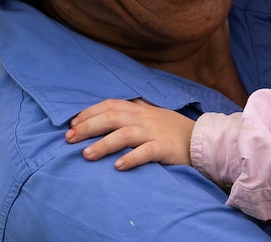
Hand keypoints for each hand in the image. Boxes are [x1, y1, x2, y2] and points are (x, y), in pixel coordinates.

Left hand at [65, 98, 194, 170]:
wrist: (200, 140)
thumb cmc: (172, 128)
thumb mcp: (152, 114)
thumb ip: (133, 109)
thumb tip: (108, 108)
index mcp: (140, 109)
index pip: (111, 105)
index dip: (90, 112)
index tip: (72, 123)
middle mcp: (145, 118)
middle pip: (112, 117)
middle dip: (88, 126)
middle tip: (69, 138)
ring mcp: (154, 132)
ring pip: (125, 133)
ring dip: (103, 143)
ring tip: (86, 155)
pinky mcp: (164, 148)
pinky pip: (146, 152)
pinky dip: (131, 158)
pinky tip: (118, 166)